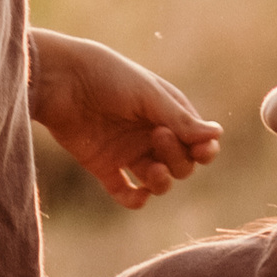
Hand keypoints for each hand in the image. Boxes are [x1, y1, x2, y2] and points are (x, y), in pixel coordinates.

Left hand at [30, 29, 222, 208]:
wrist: (59, 79)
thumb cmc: (107, 76)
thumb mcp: (148, 95)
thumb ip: (180, 120)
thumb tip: (217, 135)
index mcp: (167, 112)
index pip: (198, 142)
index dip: (204, 150)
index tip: (202, 150)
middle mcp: (151, 134)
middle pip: (182, 165)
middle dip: (178, 158)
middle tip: (157, 136)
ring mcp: (128, 152)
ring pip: (159, 182)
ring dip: (162, 182)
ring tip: (151, 170)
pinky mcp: (104, 166)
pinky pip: (126, 193)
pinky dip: (135, 200)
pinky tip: (137, 194)